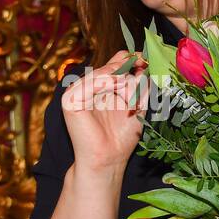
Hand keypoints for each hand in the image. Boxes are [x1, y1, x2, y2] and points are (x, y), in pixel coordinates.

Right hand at [61, 50, 147, 174]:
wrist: (109, 159)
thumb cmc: (122, 136)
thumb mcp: (138, 105)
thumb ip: (141, 84)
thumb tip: (144, 61)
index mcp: (102, 85)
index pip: (117, 62)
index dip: (132, 59)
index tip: (148, 60)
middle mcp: (88, 85)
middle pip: (112, 66)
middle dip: (130, 73)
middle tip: (141, 81)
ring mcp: (77, 91)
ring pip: (104, 73)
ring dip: (122, 80)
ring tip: (131, 95)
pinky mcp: (70, 100)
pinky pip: (91, 83)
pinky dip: (107, 83)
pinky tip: (119, 87)